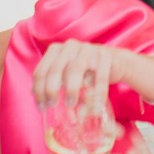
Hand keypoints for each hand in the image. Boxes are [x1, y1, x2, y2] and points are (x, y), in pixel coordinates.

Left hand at [34, 40, 153, 110]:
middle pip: (55, 69)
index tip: (43, 107)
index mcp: (56, 50)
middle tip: (53, 106)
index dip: (39, 90)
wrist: (114, 61)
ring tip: (71, 105)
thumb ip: (53, 85)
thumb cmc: (85, 71)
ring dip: (71, 90)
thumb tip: (39, 101)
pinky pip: (99, 76)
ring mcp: (88, 49)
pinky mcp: (105, 55)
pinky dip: (97, 94)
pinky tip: (95, 107)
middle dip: (51, 90)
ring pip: (75, 70)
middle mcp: (70, 46)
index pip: (41, 71)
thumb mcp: (66, 75)